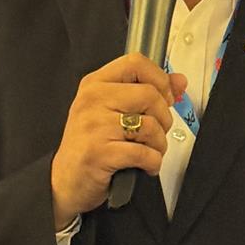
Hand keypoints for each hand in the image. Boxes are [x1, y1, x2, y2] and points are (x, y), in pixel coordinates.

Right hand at [49, 54, 189, 229]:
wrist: (66, 181)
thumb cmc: (90, 145)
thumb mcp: (112, 111)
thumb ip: (146, 92)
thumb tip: (178, 81)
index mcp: (95, 84)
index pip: (136, 63)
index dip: (160, 80)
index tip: (164, 97)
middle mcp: (93, 101)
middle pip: (149, 94)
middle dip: (164, 118)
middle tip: (155, 132)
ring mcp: (95, 127)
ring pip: (150, 125)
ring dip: (159, 144)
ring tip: (149, 151)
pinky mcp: (100, 154)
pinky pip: (144, 153)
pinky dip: (152, 163)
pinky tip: (145, 165)